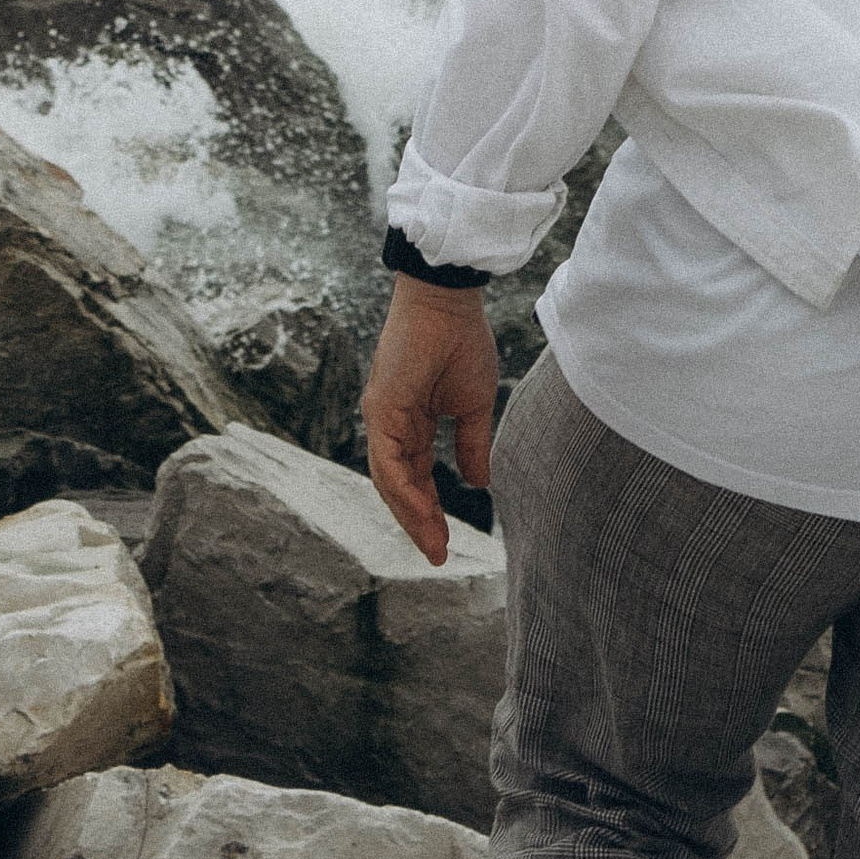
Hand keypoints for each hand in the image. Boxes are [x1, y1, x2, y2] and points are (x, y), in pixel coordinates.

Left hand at [362, 277, 498, 564]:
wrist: (448, 302)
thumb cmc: (461, 342)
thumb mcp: (472, 406)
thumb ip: (471, 445)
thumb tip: (479, 483)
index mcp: (410, 422)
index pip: (415, 477)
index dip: (430, 510)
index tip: (445, 543)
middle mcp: (390, 424)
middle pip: (398, 485)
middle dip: (418, 523)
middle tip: (437, 555)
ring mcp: (381, 417)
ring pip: (389, 480)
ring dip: (410, 515)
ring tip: (433, 545)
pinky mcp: (380, 408)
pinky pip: (388, 461)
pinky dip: (404, 490)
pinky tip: (424, 513)